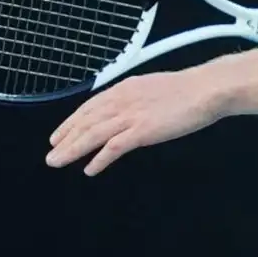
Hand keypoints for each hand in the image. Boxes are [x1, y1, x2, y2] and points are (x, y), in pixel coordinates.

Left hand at [46, 67, 227, 175]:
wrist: (207, 89)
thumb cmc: (189, 90)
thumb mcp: (155, 87)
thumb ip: (138, 98)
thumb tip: (129, 108)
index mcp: (125, 88)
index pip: (90, 106)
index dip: (72, 121)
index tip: (59, 134)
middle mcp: (123, 100)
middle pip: (86, 121)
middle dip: (65, 138)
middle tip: (51, 153)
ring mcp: (131, 115)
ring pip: (93, 134)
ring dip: (72, 149)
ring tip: (57, 161)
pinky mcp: (142, 130)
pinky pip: (113, 147)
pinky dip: (99, 159)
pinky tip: (90, 169)